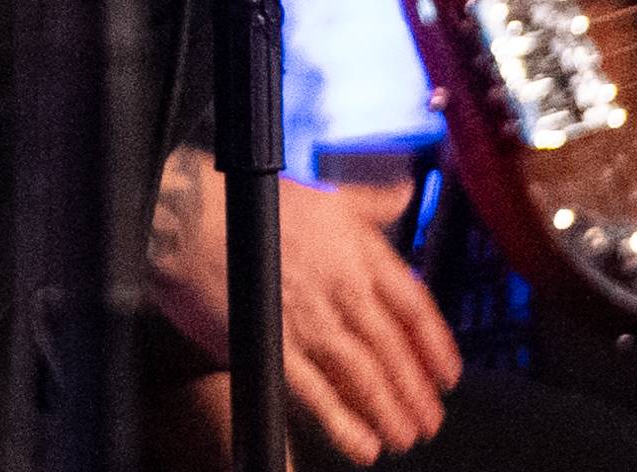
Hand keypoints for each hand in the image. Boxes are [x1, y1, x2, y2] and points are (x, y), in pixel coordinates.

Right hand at [149, 154, 459, 461]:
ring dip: (389, 412)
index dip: (435, 345)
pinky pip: (317, 397)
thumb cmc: (248, 202)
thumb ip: (370, 202)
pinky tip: (362, 445)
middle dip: (416, 391)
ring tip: (404, 435)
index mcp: (357, 251)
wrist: (188, 218)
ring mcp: (309, 322)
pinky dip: (344, 425)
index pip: (413, 306)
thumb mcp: (322, 195)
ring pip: (364, 377)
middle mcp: (341, 288)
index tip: (448, 373)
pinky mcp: (274, 348)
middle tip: (430, 418)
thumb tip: (405, 192)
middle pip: (393, 350)